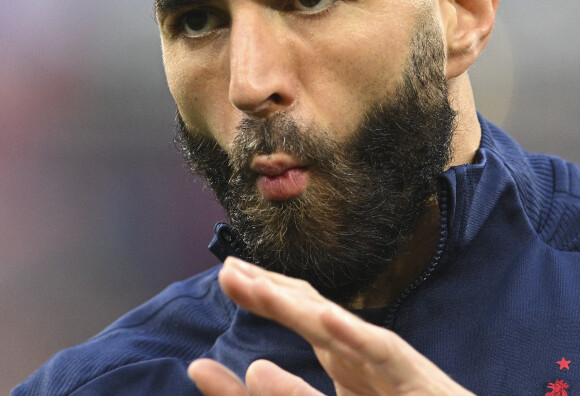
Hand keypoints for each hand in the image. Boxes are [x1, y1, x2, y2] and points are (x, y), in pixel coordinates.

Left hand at [188, 257, 474, 395]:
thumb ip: (285, 392)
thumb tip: (240, 369)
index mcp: (340, 351)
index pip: (298, 308)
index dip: (262, 291)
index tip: (228, 273)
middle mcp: (358, 347)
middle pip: (309, 308)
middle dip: (268, 287)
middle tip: (228, 267)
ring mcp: (383, 359)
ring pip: (337, 327)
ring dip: (296, 306)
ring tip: (258, 287)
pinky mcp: (412, 377)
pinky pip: (382, 352)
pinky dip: (354, 334)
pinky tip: (326, 318)